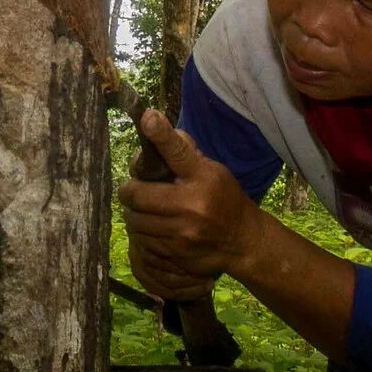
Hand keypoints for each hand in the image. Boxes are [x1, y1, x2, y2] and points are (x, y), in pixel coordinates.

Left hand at [119, 109, 264, 300]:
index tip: (147, 116)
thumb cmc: (223, 198)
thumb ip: (184, 152)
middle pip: (137, 195)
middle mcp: (192, 205)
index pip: (177, 151)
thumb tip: (153, 126)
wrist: (242, 241)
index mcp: (202, 178)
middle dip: (129, 192)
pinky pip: (142, 242)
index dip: (160, 133)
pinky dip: (142, 234)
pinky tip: (153, 229)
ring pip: (135, 221)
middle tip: (133, 190)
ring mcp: (182, 234)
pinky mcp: (175, 255)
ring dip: (134, 214)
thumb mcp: (211, 169)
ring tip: (143, 211)